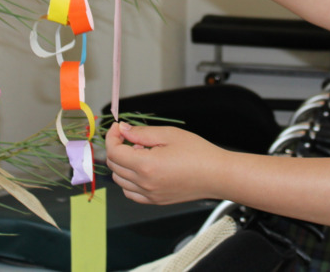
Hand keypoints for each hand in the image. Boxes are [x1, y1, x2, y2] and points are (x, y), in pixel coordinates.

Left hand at [105, 122, 228, 204]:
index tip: (119, 128)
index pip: (113, 152)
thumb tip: (123, 130)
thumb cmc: (198, 153)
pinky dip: (129, 181)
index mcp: (146, 165)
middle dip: (116, 148)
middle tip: (131, 137)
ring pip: (119, 180)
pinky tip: (142, 169)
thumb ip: (142, 133)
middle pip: (114, 166)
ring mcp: (149, 195)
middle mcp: (144, 183)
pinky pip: (131, 193)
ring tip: (142, 153)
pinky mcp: (155, 201)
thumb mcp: (169, 134)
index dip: (112, 137)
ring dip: (122, 164)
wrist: (217, 175)